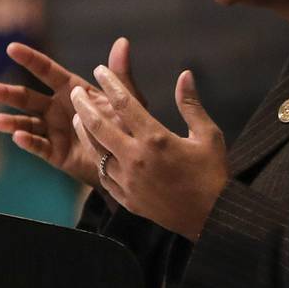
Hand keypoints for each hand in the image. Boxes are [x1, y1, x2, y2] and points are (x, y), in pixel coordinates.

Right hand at [0, 37, 143, 186]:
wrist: (127, 161)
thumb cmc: (126, 126)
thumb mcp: (125, 100)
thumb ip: (119, 74)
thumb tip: (122, 41)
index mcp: (71, 90)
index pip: (46, 71)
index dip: (30, 59)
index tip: (11, 47)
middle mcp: (57, 108)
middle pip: (27, 97)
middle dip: (7, 93)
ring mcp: (53, 130)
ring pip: (26, 123)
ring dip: (11, 122)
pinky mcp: (55, 152)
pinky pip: (39, 146)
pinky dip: (28, 142)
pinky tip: (17, 137)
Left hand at [70, 60, 227, 241]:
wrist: (212, 217)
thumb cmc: (212, 173)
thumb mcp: (208, 135)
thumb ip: (190, 104)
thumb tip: (185, 75)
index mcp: (156, 139)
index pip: (125, 103)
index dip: (110, 83)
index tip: (100, 70)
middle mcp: (136, 158)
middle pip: (99, 126)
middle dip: (84, 105)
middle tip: (76, 92)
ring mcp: (128, 180)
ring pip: (96, 151)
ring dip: (84, 132)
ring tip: (78, 118)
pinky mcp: (126, 198)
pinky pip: (103, 176)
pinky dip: (97, 160)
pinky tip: (96, 151)